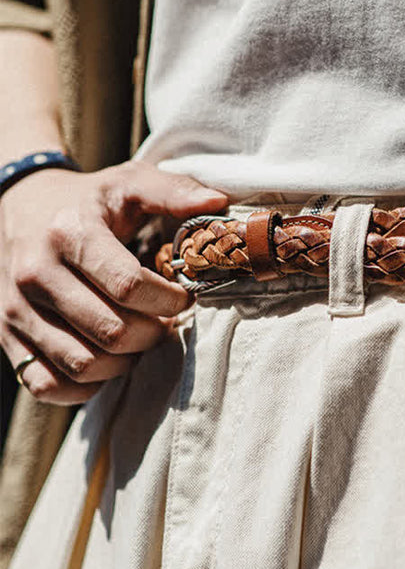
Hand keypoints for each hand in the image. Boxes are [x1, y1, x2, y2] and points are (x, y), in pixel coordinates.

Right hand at [0, 160, 226, 403]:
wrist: (21, 206)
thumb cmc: (89, 200)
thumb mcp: (130, 183)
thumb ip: (175, 192)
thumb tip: (219, 205)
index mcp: (70, 233)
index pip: (129, 286)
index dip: (169, 300)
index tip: (184, 296)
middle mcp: (36, 273)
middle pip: (112, 331)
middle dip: (153, 333)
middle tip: (165, 321)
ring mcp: (17, 309)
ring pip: (83, 363)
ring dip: (125, 362)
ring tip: (139, 338)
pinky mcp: (7, 336)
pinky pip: (47, 385)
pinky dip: (85, 386)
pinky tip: (107, 361)